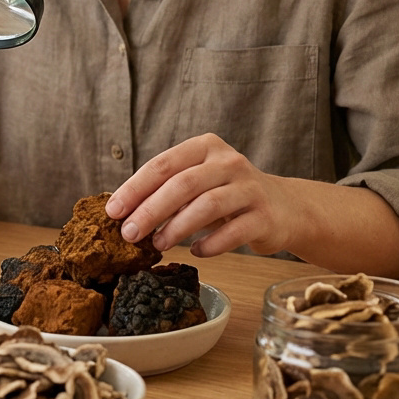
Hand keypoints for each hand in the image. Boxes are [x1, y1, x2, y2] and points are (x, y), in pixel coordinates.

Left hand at [104, 133, 294, 256]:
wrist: (285, 208)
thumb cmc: (228, 195)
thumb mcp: (199, 181)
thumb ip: (167, 189)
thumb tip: (122, 212)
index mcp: (205, 147)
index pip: (163, 164)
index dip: (135, 188)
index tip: (113, 211)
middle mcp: (229, 162)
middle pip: (182, 184)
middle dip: (150, 210)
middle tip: (129, 234)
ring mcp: (250, 188)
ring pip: (207, 206)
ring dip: (176, 228)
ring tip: (158, 244)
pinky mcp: (265, 216)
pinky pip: (233, 232)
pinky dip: (210, 244)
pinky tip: (196, 252)